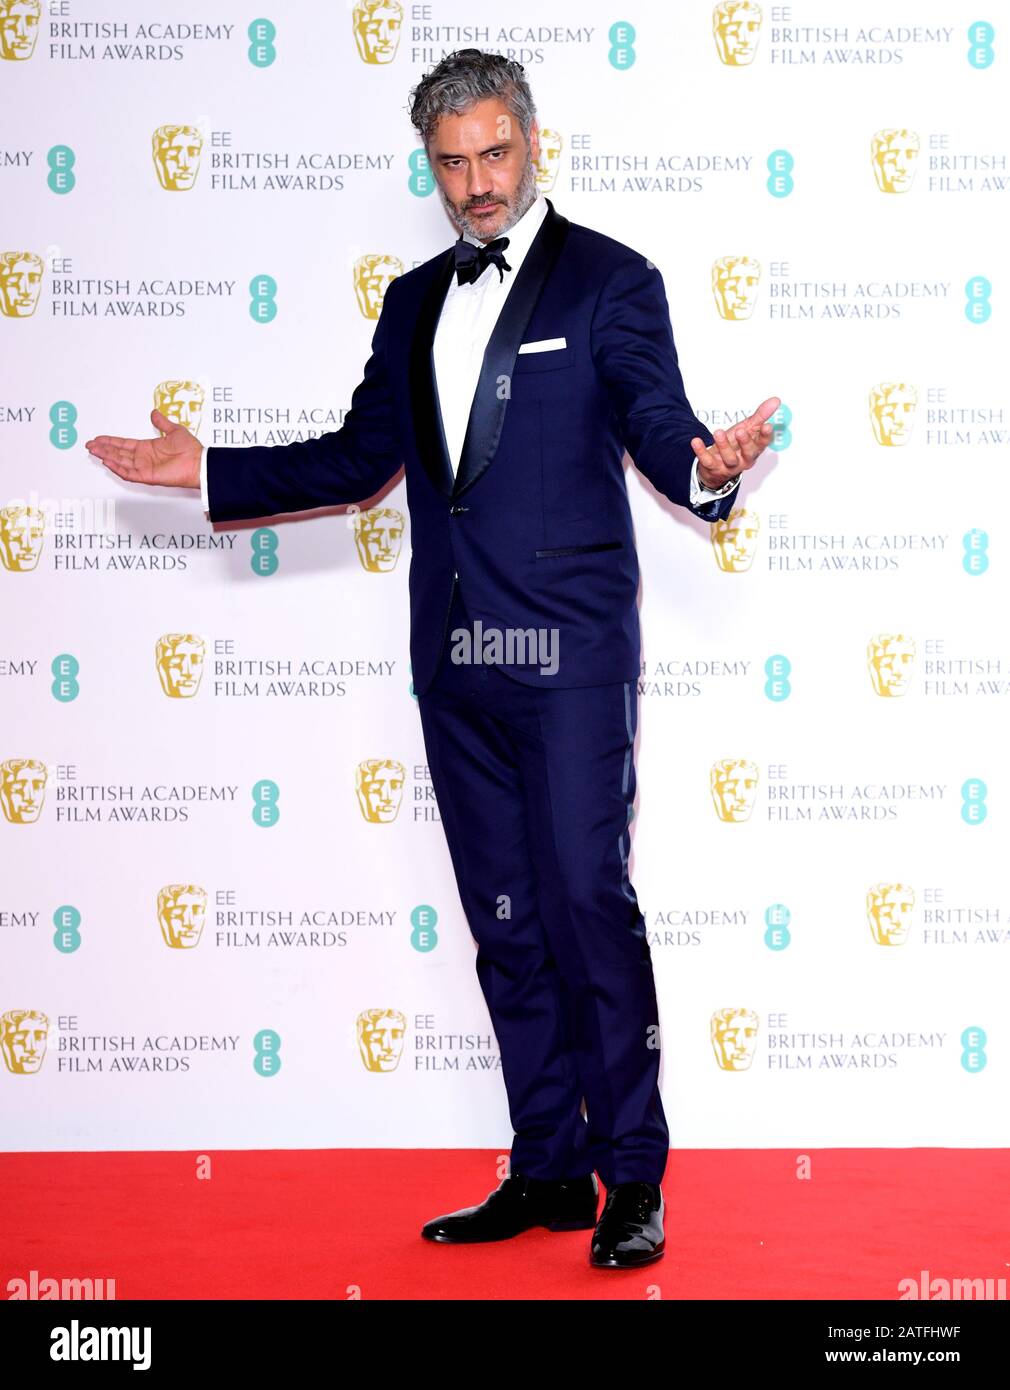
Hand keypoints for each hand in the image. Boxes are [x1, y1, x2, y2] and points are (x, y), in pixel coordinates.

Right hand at [85, 409, 202, 489]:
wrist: (198, 462)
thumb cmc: (191, 449)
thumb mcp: (174, 430)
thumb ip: (162, 423)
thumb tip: (154, 413)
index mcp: (148, 448)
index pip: (124, 444)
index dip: (111, 441)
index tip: (98, 438)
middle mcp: (144, 458)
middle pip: (118, 453)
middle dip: (103, 449)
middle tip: (89, 445)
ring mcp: (145, 468)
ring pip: (120, 462)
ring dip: (106, 456)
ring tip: (94, 451)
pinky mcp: (147, 476)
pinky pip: (129, 473)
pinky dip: (117, 468)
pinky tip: (108, 461)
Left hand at [691, 396, 779, 489]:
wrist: (716, 465)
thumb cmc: (735, 444)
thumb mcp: (747, 428)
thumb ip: (760, 415)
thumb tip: (776, 400)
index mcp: (754, 449)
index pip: (763, 443)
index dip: (765, 436)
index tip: (767, 426)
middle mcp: (744, 459)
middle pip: (749, 453)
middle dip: (745, 442)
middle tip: (740, 431)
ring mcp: (728, 465)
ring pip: (729, 458)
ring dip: (724, 445)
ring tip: (718, 432)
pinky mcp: (713, 467)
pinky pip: (707, 460)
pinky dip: (701, 451)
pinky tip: (696, 441)